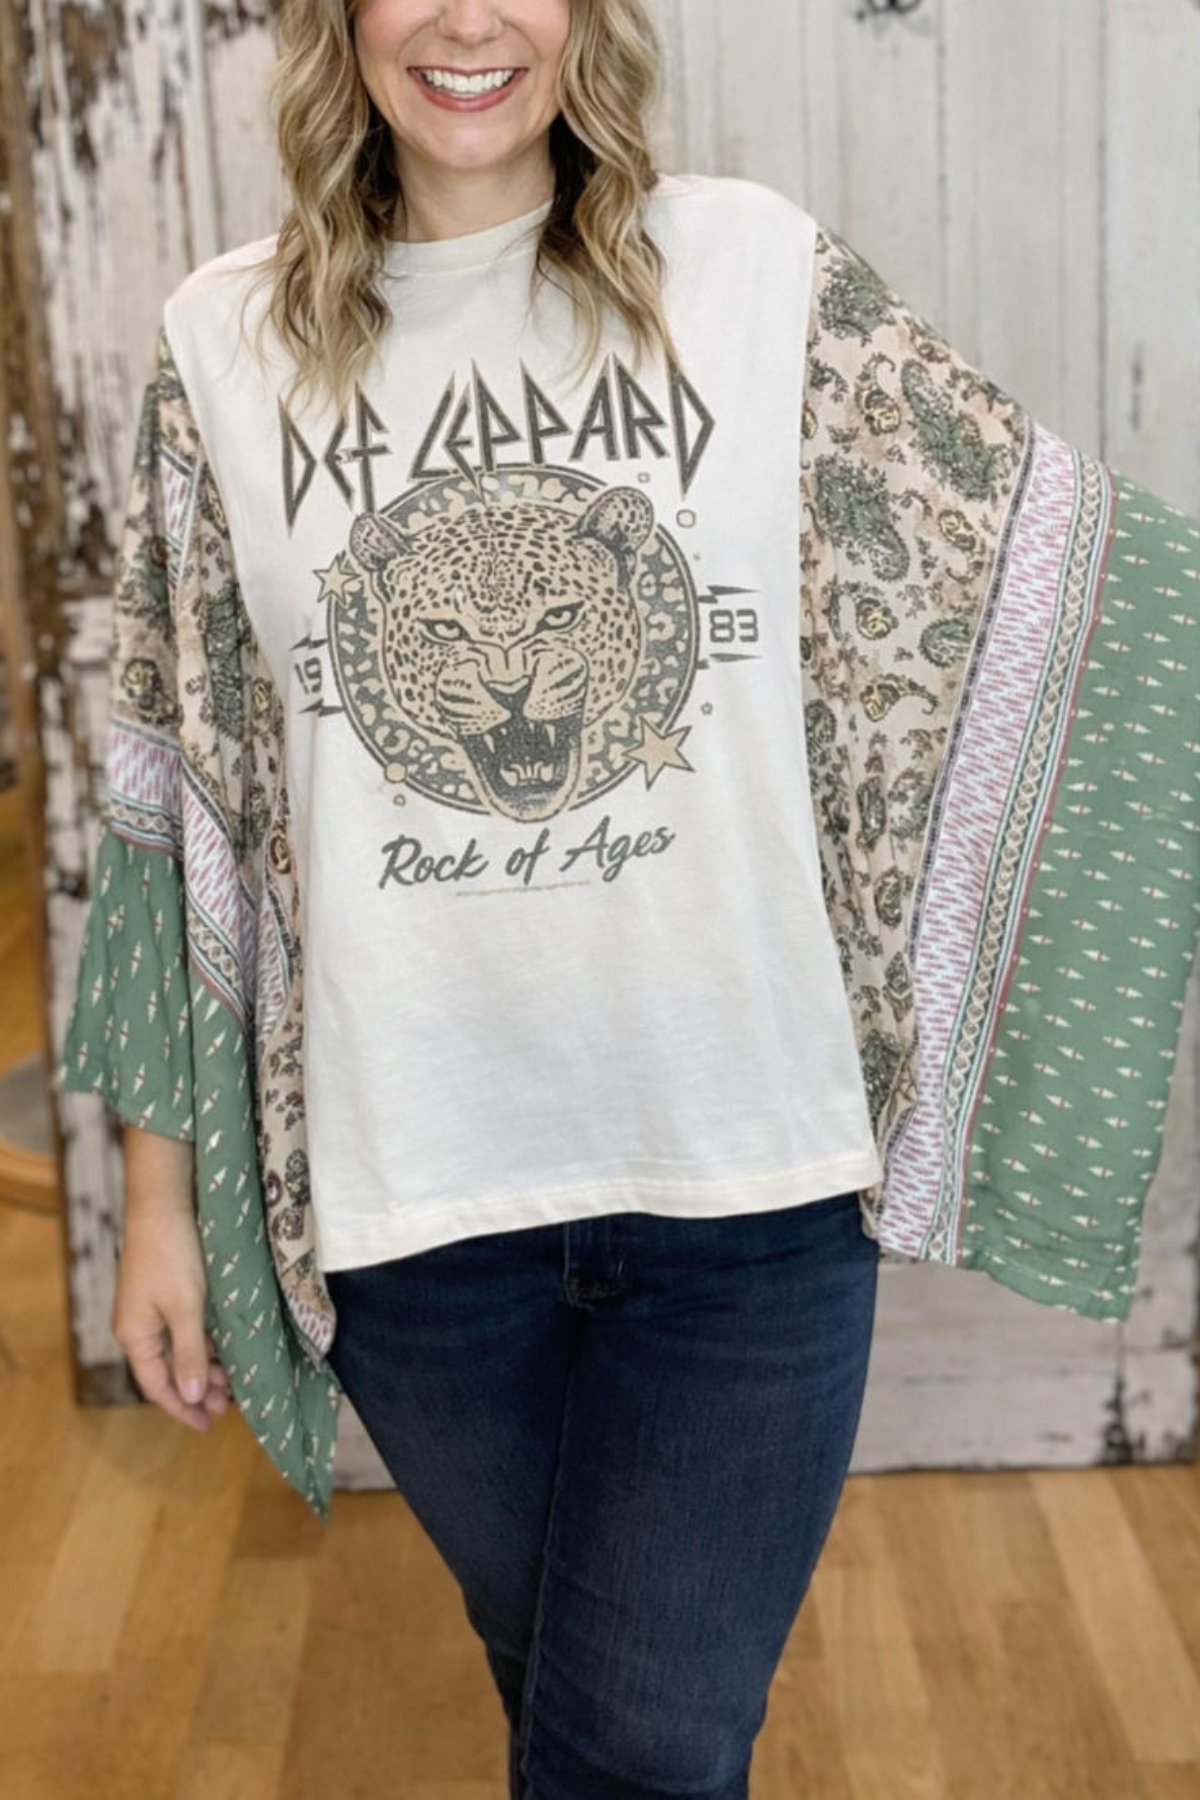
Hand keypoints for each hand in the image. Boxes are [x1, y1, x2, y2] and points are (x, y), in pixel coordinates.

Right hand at [112, 1194, 231, 1431]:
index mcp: (134, 1335)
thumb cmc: (174, 1255)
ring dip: (203, 1367)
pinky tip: (224, 1350)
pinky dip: (203, 1344)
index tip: (208, 1425)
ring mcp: (149, 1309)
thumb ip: (189, 1354)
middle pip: (167, 1371)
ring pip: (178, 1350)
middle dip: (197, 1390)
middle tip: (230, 1405)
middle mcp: (137, 1326)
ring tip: (232, 1382)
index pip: (157, 1386)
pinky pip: (182, 1330)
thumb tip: (191, 1396)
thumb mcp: (186, 1308)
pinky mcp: (164, 1292)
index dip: (182, 1408)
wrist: (164, 1202)